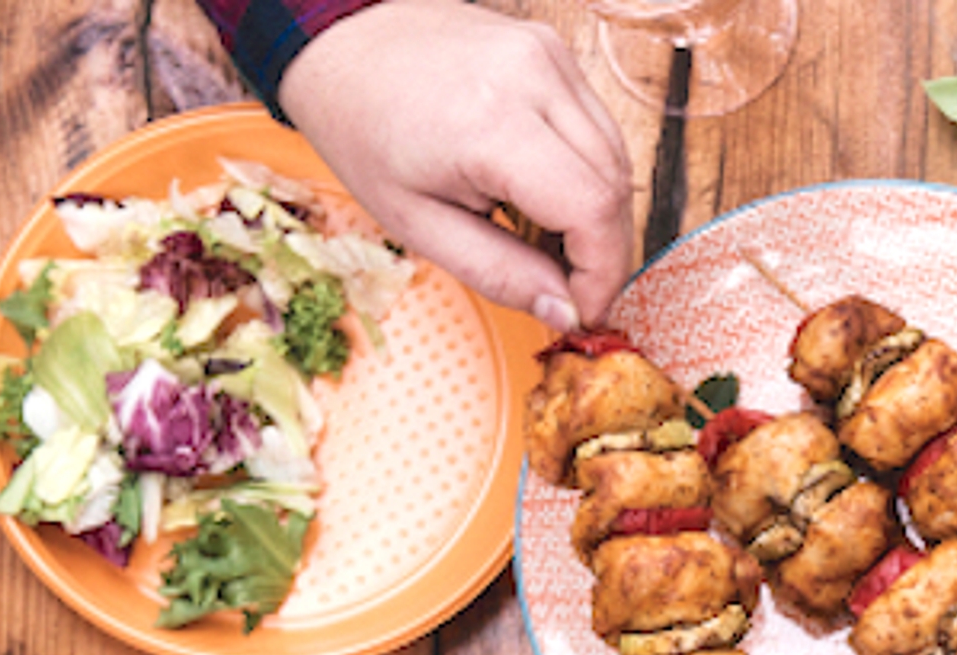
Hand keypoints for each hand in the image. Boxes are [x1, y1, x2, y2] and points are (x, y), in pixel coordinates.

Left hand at [276, 0, 630, 329]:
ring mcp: (547, 56)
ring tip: (550, 238)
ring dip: (597, 212)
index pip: (593, 208)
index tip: (585, 307)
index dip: (603, 272)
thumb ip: (499, 273)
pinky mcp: (553, 50)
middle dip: (603, 250)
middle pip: (615, 185)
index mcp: (490, 123)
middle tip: (568, 284)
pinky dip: (587, 171)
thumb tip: (564, 311)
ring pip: (616, 157)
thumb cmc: (363, 127)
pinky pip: (597, 127)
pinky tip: (547, 192)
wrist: (341, 43)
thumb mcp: (418, 224)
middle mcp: (531, 77)